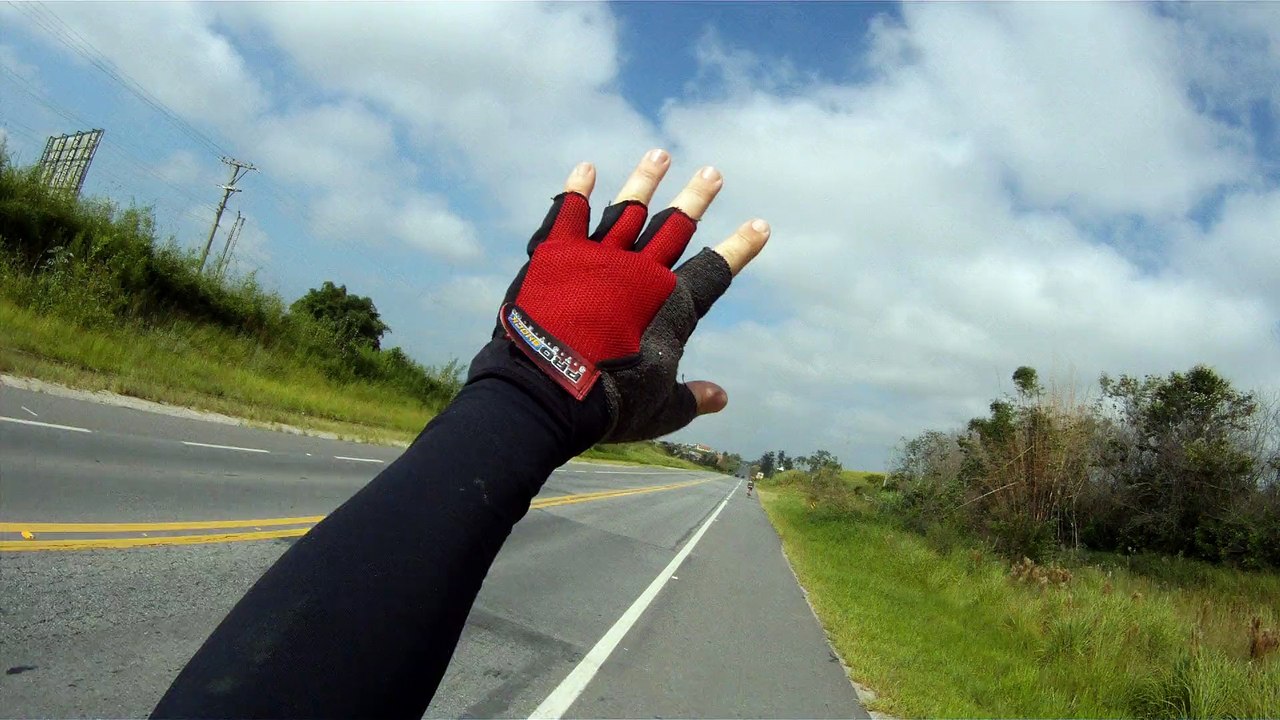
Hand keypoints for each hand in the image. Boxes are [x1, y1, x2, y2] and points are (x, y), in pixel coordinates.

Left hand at [491, 149, 769, 441]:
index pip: (715, 269)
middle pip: (674, 226)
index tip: (759, 225)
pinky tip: (586, 170)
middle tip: (711, 173)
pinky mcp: (554, 256)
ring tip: (659, 154)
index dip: (740, 247)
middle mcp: (639, 270)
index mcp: (670, 305)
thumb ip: (692, 398)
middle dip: (696, 198)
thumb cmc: (608, 406)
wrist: (546, 392)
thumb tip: (721, 398)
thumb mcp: (661, 409)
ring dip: (645, 181)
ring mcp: (596, 258)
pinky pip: (567, 213)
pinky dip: (577, 191)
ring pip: (628, 209)